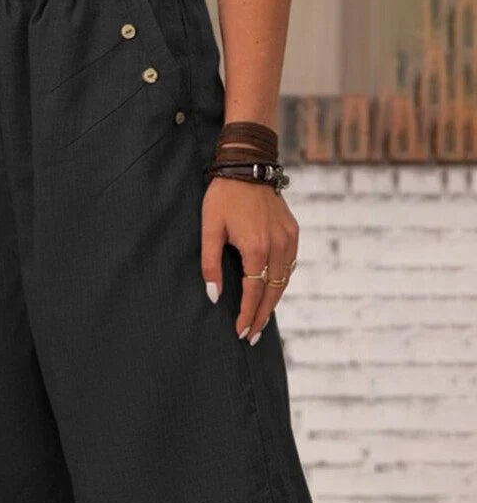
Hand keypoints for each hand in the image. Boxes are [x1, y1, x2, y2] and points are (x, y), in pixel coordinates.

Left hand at [200, 175, 298, 344]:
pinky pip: (290, 264)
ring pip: (284, 280)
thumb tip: (214, 296)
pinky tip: (271, 292)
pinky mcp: (293, 231)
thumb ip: (210, 264)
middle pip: (272, 292)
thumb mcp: (209, 229)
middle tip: (251, 337)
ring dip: (272, 302)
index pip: (253, 292)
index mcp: (256, 247)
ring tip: (259, 320)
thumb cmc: (223, 197)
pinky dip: (281, 282)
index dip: (246, 315)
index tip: (240, 333)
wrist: (247, 165)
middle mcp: (278, 246)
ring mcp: (289, 238)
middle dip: (261, 317)